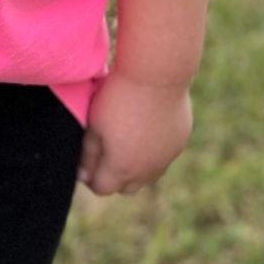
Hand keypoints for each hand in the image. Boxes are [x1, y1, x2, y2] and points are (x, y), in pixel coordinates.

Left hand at [77, 71, 191, 197]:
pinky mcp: (179, 142)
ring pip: (148, 175)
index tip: (88, 157)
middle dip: (114, 176)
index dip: (91, 176)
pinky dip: (154, 150)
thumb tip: (83, 175)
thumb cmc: (119, 98)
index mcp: (121, 169)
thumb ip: (87, 155)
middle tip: (107, 150)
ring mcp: (166, 158)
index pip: (102, 188)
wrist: (157, 75)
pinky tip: (147, 125)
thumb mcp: (94, 125)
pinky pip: (164, 156)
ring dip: (136, 166)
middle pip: (126, 188)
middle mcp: (147, 171)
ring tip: (128, 138)